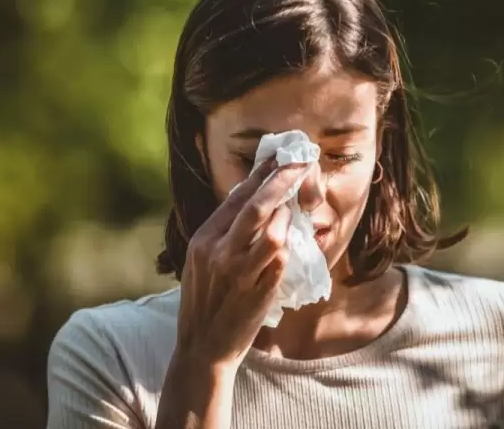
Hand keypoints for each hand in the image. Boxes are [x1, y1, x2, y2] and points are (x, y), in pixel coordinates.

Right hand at [174, 159, 307, 371]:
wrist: (203, 346)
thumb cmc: (206, 299)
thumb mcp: (203, 259)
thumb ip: (224, 231)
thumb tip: (253, 196)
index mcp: (203, 238)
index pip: (236, 196)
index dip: (261, 174)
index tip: (279, 156)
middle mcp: (218, 250)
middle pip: (257, 205)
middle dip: (283, 179)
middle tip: (300, 162)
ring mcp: (238, 271)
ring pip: (272, 230)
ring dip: (288, 216)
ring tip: (294, 209)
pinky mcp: (257, 289)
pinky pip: (280, 258)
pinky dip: (289, 245)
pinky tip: (292, 241)